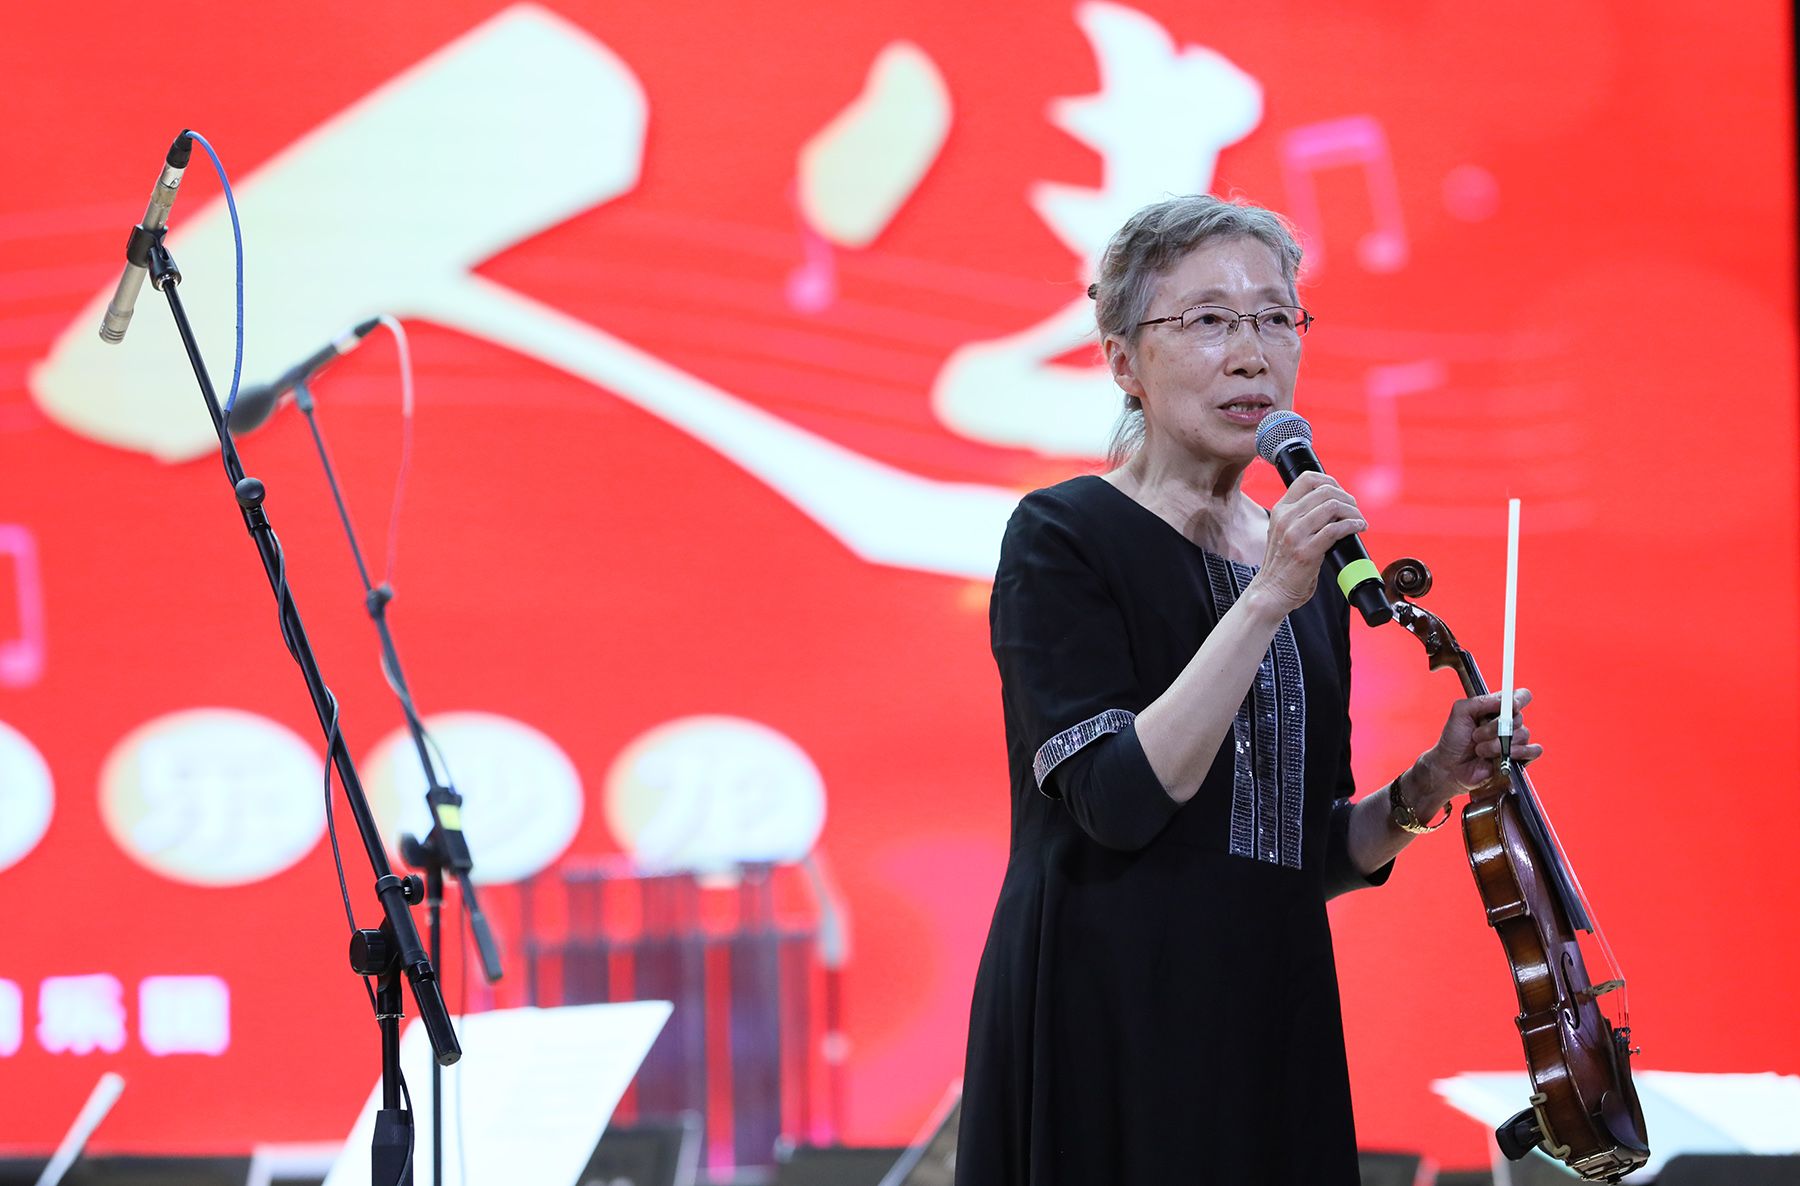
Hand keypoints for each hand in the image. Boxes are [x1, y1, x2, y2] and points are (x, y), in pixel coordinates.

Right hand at [1248, 472, 1365, 613]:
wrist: (1271, 591)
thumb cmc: (1282, 565)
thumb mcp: (1283, 532)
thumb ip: (1300, 516)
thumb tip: (1332, 504)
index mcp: (1280, 510)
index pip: (1307, 479)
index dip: (1330, 481)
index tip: (1341, 494)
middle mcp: (1286, 518)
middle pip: (1325, 491)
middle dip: (1347, 498)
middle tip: (1355, 510)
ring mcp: (1295, 534)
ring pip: (1332, 506)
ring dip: (1353, 512)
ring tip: (1358, 520)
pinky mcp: (1307, 551)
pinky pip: (1335, 529)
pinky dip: (1352, 525)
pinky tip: (1358, 528)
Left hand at [1414, 689, 1542, 813]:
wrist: (1450, 765)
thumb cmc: (1454, 738)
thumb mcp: (1461, 712)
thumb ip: (1481, 701)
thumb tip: (1505, 700)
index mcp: (1498, 709)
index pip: (1520, 696)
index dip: (1519, 698)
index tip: (1511, 706)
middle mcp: (1509, 723)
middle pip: (1518, 718)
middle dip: (1495, 727)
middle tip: (1476, 735)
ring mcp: (1515, 740)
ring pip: (1522, 735)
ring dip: (1497, 744)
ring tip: (1480, 750)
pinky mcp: (1520, 758)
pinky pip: (1534, 751)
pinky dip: (1520, 752)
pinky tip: (1504, 756)